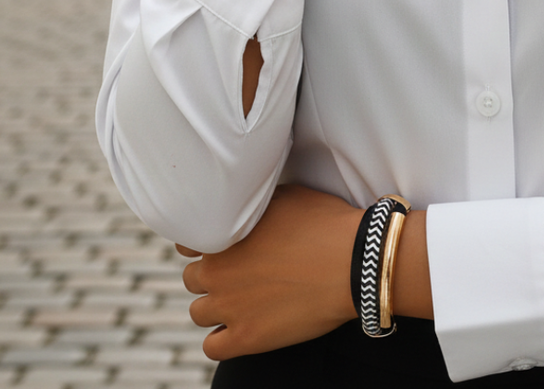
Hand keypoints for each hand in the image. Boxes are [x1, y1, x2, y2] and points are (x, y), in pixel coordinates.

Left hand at [178, 185, 363, 360]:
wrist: (354, 262)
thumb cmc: (326, 223)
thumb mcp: (286, 196)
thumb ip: (253, 205)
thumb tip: (244, 205)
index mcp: (223, 236)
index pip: (188, 245)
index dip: (206, 247)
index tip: (225, 250)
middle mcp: (217, 271)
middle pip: (192, 279)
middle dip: (214, 276)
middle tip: (241, 274)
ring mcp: (229, 307)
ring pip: (199, 312)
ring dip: (216, 306)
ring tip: (244, 300)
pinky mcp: (245, 338)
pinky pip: (212, 347)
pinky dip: (223, 338)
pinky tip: (243, 326)